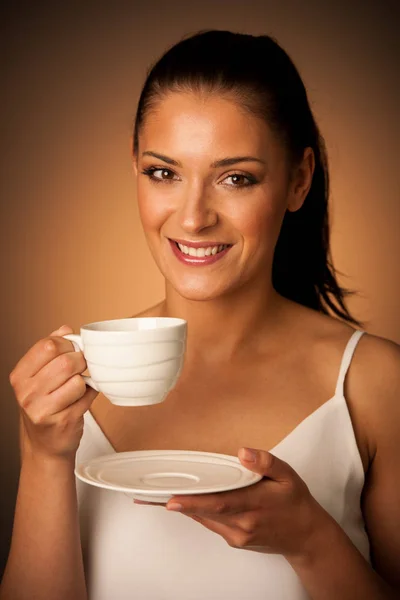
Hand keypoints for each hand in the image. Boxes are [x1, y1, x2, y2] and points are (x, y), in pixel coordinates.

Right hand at [10, 325, 97, 461]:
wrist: (45, 446)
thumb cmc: (45, 407)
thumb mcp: (39, 377)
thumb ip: (52, 351)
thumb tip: (65, 328)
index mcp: (20, 376)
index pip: (47, 345)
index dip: (67, 344)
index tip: (73, 350)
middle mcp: (26, 393)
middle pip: (65, 362)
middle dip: (80, 361)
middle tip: (82, 367)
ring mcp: (42, 409)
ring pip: (77, 380)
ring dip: (85, 381)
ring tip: (79, 386)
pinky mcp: (62, 422)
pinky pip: (86, 397)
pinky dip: (90, 395)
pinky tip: (81, 400)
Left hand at [160, 448, 327, 558]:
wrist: (306, 537)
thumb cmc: (295, 503)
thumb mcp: (288, 476)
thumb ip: (266, 462)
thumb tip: (243, 452)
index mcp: (256, 504)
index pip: (219, 503)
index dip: (194, 502)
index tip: (173, 499)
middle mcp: (245, 524)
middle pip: (207, 513)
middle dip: (182, 504)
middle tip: (156, 496)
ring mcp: (239, 535)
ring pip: (207, 520)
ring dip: (188, 509)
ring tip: (167, 496)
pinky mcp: (237, 541)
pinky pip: (213, 525)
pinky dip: (200, 514)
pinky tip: (190, 504)